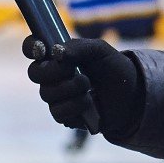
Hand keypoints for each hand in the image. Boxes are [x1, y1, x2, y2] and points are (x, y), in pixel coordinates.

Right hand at [25, 37, 143, 138]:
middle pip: (35, 73)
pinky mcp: (64, 116)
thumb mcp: (100, 50)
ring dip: (70, 88)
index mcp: (58, 55)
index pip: (33, 48)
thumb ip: (79, 47)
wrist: (132, 95)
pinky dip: (76, 106)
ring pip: (47, 94)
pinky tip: (90, 103)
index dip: (31, 46)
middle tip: (73, 70)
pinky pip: (58, 112)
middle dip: (54, 71)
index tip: (41, 48)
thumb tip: (56, 52)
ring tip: (89, 86)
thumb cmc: (113, 68)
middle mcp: (52, 76)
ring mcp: (56, 96)